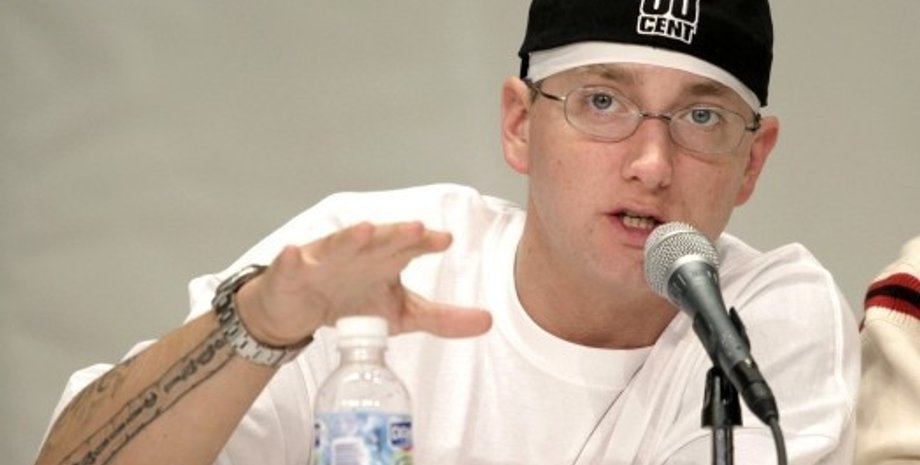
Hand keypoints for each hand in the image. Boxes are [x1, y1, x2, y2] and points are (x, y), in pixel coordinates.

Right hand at [235, 221, 492, 345]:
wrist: (299, 311)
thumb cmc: (352, 301)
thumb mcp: (401, 314)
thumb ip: (442, 318)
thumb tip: (488, 321)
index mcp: (385, 259)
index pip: (409, 246)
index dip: (425, 242)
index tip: (444, 239)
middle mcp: (358, 253)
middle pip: (378, 240)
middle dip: (395, 233)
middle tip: (416, 229)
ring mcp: (324, 260)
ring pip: (338, 246)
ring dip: (350, 238)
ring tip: (363, 229)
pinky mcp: (292, 273)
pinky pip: (290, 265)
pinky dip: (291, 259)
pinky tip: (293, 253)